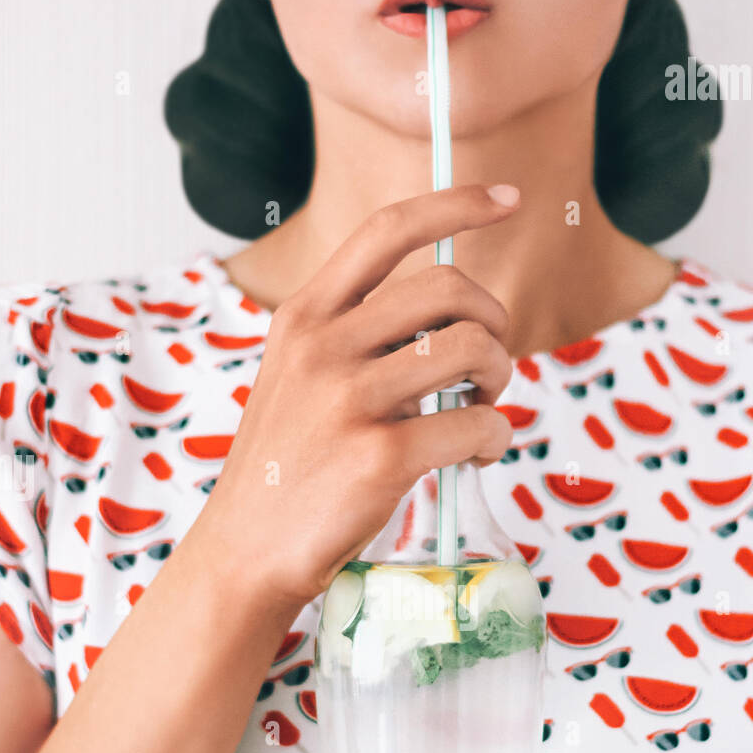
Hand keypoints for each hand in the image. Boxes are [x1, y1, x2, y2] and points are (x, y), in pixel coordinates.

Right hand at [201, 184, 520, 607]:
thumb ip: (356, 341)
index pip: (386, 231)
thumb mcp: (299, 381)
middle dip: (492, 322)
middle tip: (489, 367)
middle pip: (447, 287)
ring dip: (499, 379)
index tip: (507, 199)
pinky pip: (475, 423)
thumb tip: (451, 320)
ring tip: (483, 411)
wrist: (246, 554)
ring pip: (471, 348)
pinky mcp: (379, 456)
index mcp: (303, 318)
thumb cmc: (289, 472)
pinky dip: (493, 437)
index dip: (455, 204)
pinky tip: (477, 455)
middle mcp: (323, 346)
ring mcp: (349, 400)